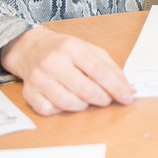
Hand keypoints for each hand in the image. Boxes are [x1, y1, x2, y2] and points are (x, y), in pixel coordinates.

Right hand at [0, 27, 135, 116]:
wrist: (32, 49)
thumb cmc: (65, 51)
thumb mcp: (90, 51)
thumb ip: (111, 69)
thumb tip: (128, 90)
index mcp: (72, 47)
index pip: (99, 71)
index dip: (116, 87)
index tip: (127, 97)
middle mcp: (53, 62)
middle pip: (85, 89)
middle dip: (102, 99)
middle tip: (106, 99)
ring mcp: (39, 78)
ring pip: (68, 103)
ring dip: (83, 105)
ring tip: (87, 99)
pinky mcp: (29, 93)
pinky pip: (50, 110)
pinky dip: (62, 110)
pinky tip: (66, 100)